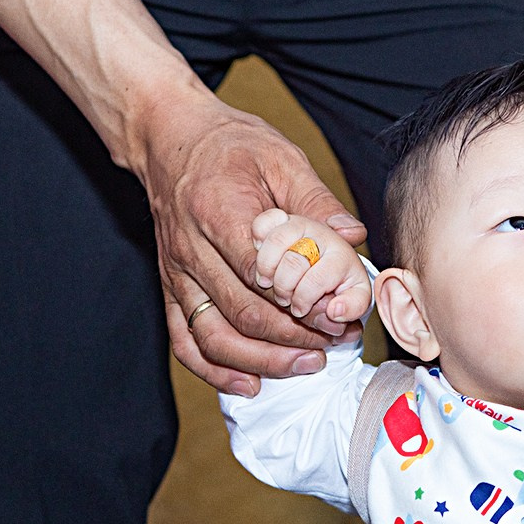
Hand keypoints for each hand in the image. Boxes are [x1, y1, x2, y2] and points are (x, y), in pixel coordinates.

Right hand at [130, 84, 369, 395]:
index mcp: (218, 210)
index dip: (302, 301)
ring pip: (215, 335)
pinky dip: (215, 370)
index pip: (260, 272)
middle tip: (338, 342)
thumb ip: (317, 202)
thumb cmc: (231, 146)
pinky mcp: (170, 289)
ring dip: (264, 360)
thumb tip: (352, 238)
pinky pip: (185, 341)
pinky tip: (250, 384)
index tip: (339, 314)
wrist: (171, 140)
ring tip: (307, 364)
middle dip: (296, 336)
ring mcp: (177, 273)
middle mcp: (191, 247)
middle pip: (243, 311)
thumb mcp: (281, 157)